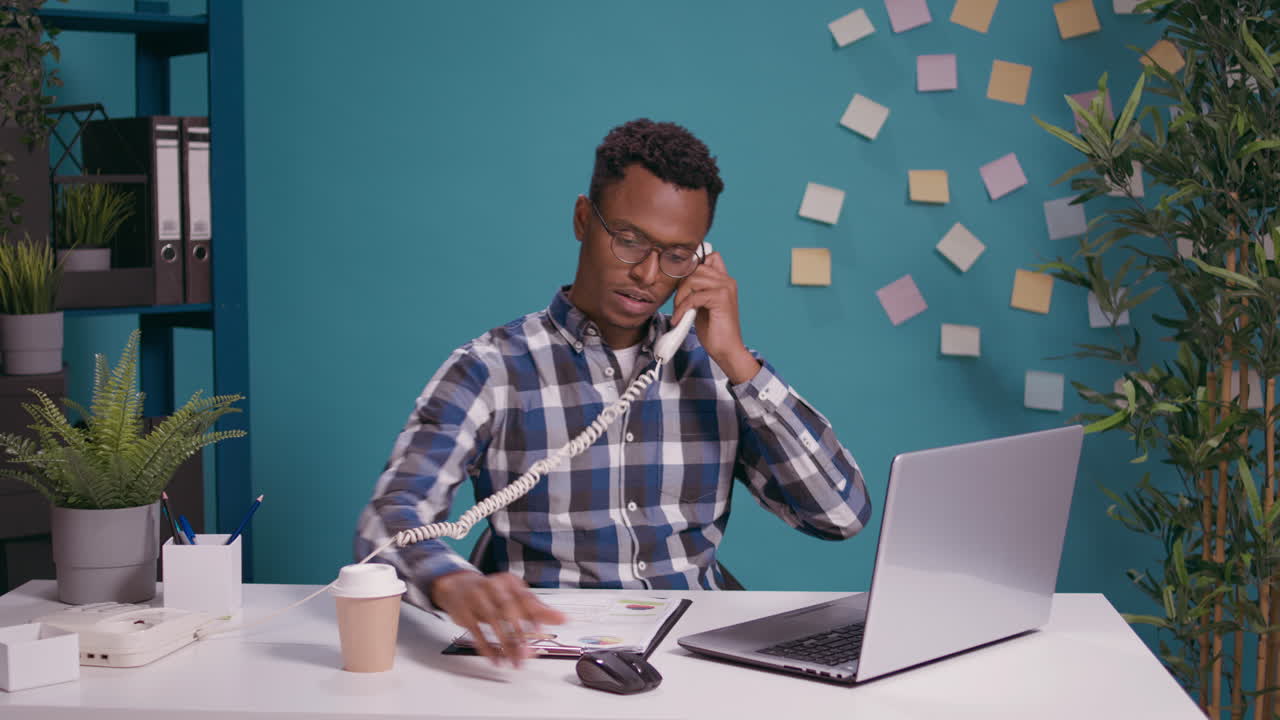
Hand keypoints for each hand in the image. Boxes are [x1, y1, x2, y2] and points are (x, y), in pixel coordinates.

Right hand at [430, 570, 565, 667]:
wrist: (457, 585)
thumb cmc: (492, 593)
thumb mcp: (514, 596)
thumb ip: (537, 609)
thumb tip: (563, 618)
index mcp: (510, 582)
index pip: (525, 598)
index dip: (535, 617)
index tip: (542, 634)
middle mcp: (493, 586)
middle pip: (509, 609)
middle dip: (519, 634)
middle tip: (528, 654)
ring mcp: (476, 598)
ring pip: (493, 621)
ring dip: (505, 644)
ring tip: (514, 661)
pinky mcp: (464, 612)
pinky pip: (476, 631)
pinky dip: (487, 648)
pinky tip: (496, 659)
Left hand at [671, 251, 760, 383]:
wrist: (727, 350)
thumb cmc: (714, 330)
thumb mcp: (702, 304)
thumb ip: (696, 289)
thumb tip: (679, 278)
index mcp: (725, 280)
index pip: (709, 257)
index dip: (693, 266)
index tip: (681, 283)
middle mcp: (727, 281)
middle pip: (696, 268)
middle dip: (681, 285)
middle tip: (677, 303)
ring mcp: (726, 288)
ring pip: (693, 280)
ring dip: (680, 297)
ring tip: (679, 311)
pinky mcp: (721, 299)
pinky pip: (693, 297)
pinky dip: (683, 308)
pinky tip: (680, 319)